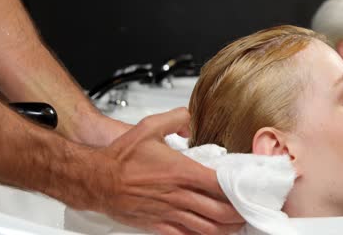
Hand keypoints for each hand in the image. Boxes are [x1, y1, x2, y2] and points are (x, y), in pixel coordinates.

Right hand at [101, 107, 243, 233]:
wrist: (96, 179)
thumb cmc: (121, 157)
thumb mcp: (149, 127)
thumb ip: (176, 118)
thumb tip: (190, 119)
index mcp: (180, 172)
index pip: (219, 185)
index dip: (237, 190)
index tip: (247, 189)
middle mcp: (178, 195)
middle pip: (219, 210)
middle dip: (237, 213)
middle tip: (247, 210)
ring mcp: (169, 213)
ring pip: (207, 228)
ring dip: (225, 228)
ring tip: (235, 224)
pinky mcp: (158, 225)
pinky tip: (210, 233)